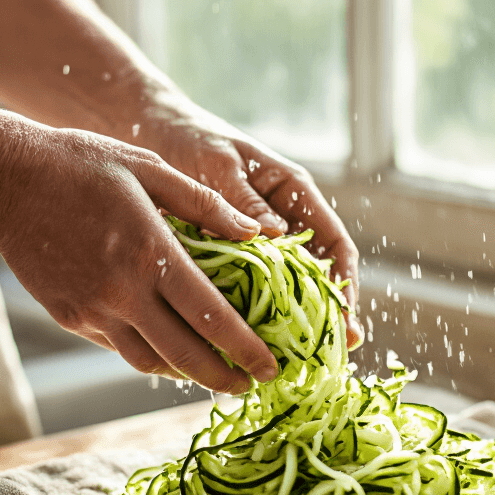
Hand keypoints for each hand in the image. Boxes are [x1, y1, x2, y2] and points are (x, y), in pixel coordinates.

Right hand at [0, 126, 278, 394]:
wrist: (5, 181)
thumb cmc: (83, 164)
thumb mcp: (151, 170)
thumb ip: (206, 206)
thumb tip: (256, 232)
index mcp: (152, 254)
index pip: (213, 317)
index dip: (246, 349)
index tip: (269, 367)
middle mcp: (124, 292)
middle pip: (185, 356)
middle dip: (223, 378)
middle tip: (248, 386)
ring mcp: (93, 309)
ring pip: (148, 361)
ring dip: (183, 372)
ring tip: (209, 371)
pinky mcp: (70, 316)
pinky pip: (117, 345)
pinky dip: (146, 349)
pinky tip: (163, 341)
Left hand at [147, 104, 362, 347]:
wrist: (149, 132)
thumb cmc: (190, 138)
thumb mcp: (219, 164)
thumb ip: (243, 199)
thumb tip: (273, 235)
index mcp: (292, 195)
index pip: (334, 245)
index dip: (344, 283)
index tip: (345, 318)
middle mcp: (280, 222)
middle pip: (315, 277)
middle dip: (325, 316)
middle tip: (332, 354)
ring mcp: (253, 244)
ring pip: (280, 291)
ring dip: (286, 325)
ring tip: (291, 361)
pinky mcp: (223, 257)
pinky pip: (241, 292)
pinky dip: (244, 317)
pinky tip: (241, 346)